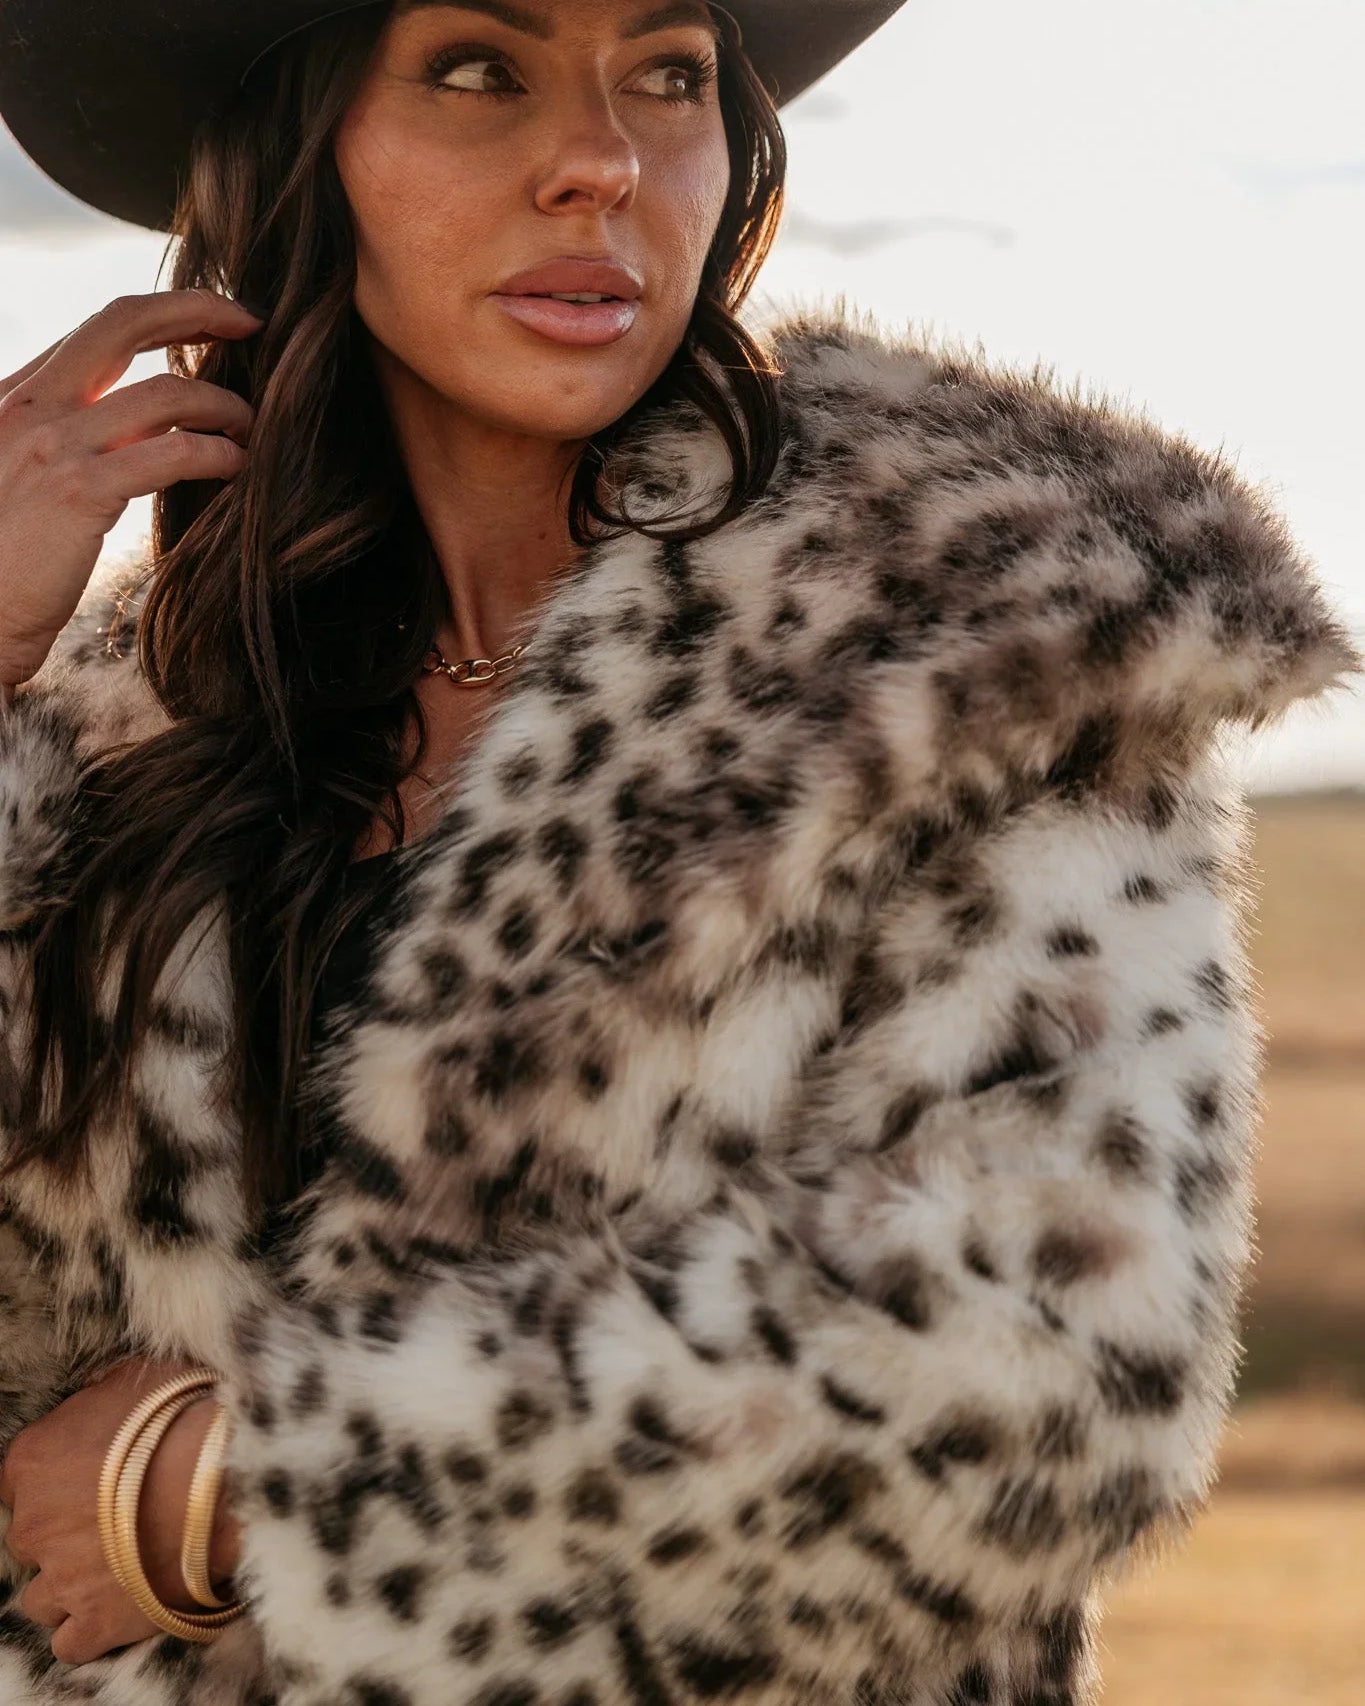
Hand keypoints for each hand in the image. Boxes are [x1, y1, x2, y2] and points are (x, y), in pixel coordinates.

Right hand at [0, 289, 261, 692]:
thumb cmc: (2, 562)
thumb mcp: (23, 477)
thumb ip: (70, 441)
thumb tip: (140, 427)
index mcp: (15, 398)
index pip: (96, 331)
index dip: (162, 313)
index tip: (212, 317)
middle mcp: (30, 407)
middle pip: (122, 323)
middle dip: (196, 309)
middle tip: (249, 322)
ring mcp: (54, 445)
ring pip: (165, 392)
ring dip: (222, 404)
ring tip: (247, 427)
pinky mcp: (80, 491)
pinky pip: (172, 453)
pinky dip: (217, 453)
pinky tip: (234, 466)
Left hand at [0, 1357, 242, 1665]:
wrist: (232, 1476)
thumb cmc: (188, 1416)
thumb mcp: (139, 1378)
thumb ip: (100, 1395)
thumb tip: (97, 1397)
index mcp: (32, 1460)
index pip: (19, 1481)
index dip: (57, 1482)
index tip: (91, 1482)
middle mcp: (32, 1524)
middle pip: (31, 1538)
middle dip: (66, 1533)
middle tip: (116, 1521)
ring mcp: (59, 1579)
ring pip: (40, 1596)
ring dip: (72, 1584)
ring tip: (120, 1569)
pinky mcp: (93, 1624)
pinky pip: (69, 1641)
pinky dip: (90, 1628)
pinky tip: (122, 1606)